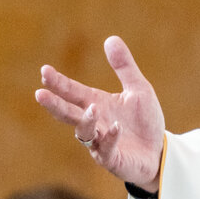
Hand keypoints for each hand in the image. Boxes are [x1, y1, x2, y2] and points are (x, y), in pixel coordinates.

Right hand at [36, 37, 165, 190]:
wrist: (159, 151)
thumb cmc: (145, 122)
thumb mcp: (139, 89)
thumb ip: (124, 67)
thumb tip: (111, 38)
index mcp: (95, 104)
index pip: (72, 92)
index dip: (58, 83)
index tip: (44, 70)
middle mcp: (94, 123)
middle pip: (69, 113)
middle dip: (55, 104)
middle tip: (40, 94)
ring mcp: (100, 142)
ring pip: (85, 132)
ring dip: (86, 120)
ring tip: (92, 107)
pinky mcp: (113, 159)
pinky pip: (107, 149)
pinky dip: (110, 137)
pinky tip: (115, 127)